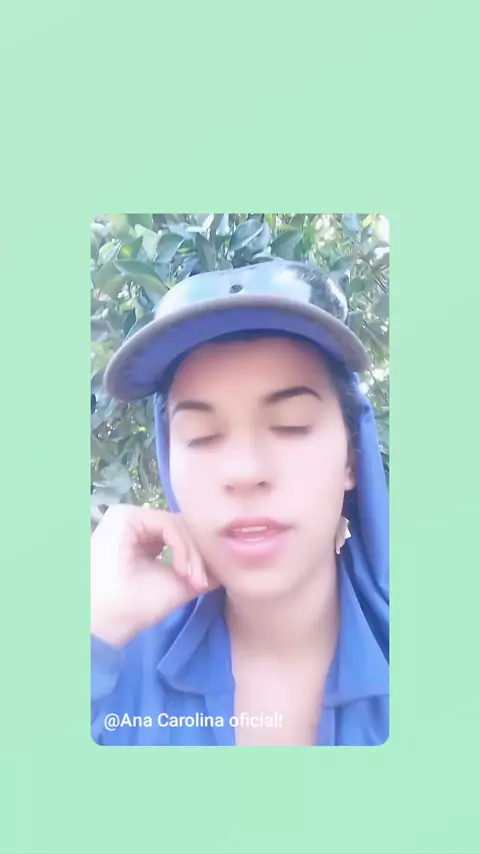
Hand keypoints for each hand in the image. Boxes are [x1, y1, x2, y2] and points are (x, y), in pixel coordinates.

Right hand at [91, 504, 217, 646]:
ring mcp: (129, 517)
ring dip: (192, 553)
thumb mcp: (179, 584)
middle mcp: (138, 525)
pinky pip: (168, 523)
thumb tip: (230, 559)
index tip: (205, 584)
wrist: (108, 618)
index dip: (199, 556)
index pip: (183, 536)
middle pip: (184, 527)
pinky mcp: (124, 515)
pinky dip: (181, 546)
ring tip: (192, 579)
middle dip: (198, 555)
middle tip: (201, 583)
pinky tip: (181, 569)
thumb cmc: (136, 606)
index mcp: (146, 541)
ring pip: (178, 524)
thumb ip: (202, 568)